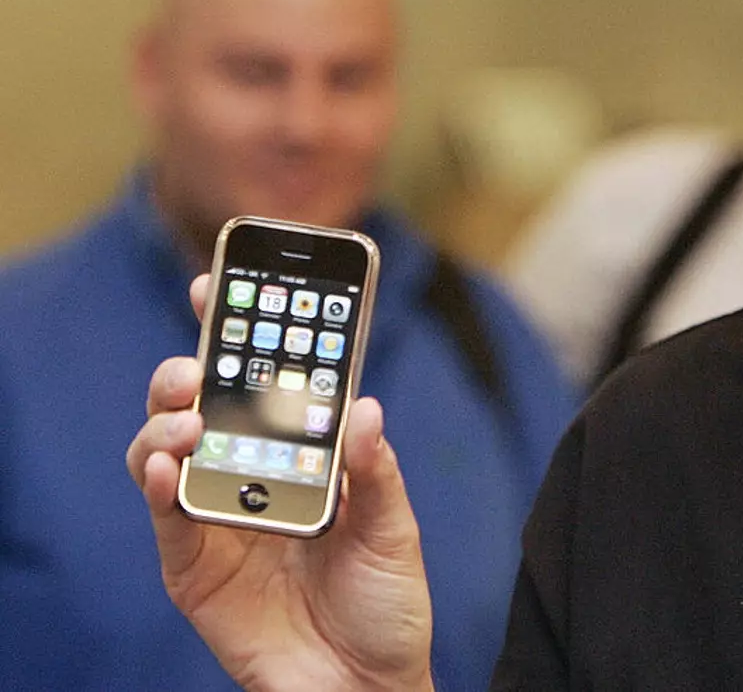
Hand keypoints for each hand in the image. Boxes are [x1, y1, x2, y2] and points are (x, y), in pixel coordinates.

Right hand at [126, 275, 434, 691]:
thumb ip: (376, 472)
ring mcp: (216, 515)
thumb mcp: (394, 528)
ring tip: (190, 416)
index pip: (263, 379)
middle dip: (191, 367)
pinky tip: (169, 465)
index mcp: (301, 452)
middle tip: (199, 358)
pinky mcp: (193, 564)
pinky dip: (159, 485)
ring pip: (167, 448)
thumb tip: (365, 408)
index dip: (239, 329)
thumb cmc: (386, 600)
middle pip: (202, 402)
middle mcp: (251, 472)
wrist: (365, 684)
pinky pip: (165, 516)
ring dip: (168, 422)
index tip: (220, 280)